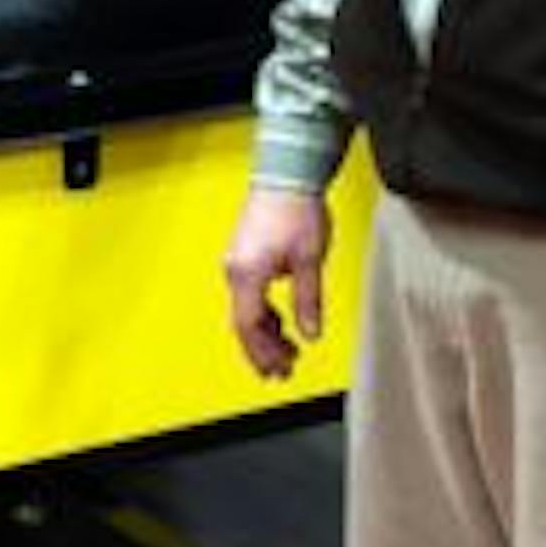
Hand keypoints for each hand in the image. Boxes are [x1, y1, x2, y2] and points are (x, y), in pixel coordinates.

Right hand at [224, 186, 330, 378]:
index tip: (280, 369)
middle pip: (242, 323)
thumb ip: (308, 301)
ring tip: (285, 351)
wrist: (287, 175)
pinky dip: (261, 314)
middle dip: (262, 351)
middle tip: (282, 371)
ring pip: (244, 311)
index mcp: (248, 274)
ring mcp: (237, 263)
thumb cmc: (296, 210)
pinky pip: (247, 295)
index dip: (264, 352)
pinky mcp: (243, 255)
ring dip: (263, 334)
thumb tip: (310, 333)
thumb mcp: (309, 261)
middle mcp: (235, 270)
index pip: (249, 326)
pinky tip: (278, 322)